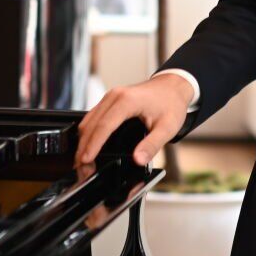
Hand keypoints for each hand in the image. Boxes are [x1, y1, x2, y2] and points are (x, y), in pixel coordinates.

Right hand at [74, 73, 195, 166]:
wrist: (173, 87)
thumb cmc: (171, 103)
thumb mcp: (167, 128)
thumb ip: (152, 145)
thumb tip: (138, 160)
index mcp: (127, 101)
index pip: (104, 126)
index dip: (93, 145)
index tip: (86, 160)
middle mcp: (115, 96)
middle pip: (90, 124)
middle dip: (83, 147)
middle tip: (82, 168)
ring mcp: (110, 97)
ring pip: (88, 120)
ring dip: (83, 141)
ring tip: (83, 161)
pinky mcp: (109, 101)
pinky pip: (92, 117)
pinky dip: (88, 133)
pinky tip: (88, 146)